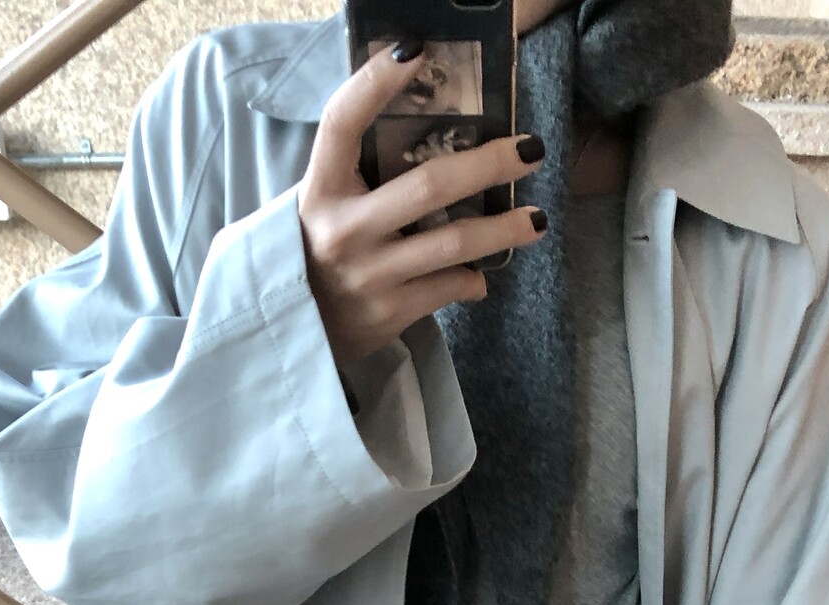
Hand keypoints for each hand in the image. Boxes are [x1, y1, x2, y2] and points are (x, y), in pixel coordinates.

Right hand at [297, 40, 548, 371]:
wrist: (292, 330)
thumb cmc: (317, 251)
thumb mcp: (322, 202)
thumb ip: (357, 169)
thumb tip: (423, 123)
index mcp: (319, 189)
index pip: (341, 123)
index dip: (375, 83)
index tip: (415, 50)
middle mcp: (343, 230)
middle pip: (428, 186)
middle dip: (488, 166)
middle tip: (529, 151)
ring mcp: (369, 274)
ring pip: (453, 244)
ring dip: (503, 230)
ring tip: (536, 220)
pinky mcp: (389, 312)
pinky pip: (448, 287)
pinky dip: (471, 279)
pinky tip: (479, 273)